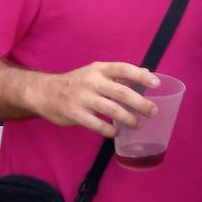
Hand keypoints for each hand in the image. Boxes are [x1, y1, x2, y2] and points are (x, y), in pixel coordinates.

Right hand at [27, 61, 160, 137]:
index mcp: (99, 69)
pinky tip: (116, 132)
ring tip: (137, 124)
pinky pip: (97, 124)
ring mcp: (83, 98)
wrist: (45, 92)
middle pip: (121, 92)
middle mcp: (92, 82)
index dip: (141, 76)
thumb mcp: (96, 72)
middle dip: (140, 103)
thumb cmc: (76, 82)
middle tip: (153, 112)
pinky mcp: (75, 114)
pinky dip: (109, 130)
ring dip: (128, 119)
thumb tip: (147, 71)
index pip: (124, 69)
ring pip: (111, 110)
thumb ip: (119, 74)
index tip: (156, 84)